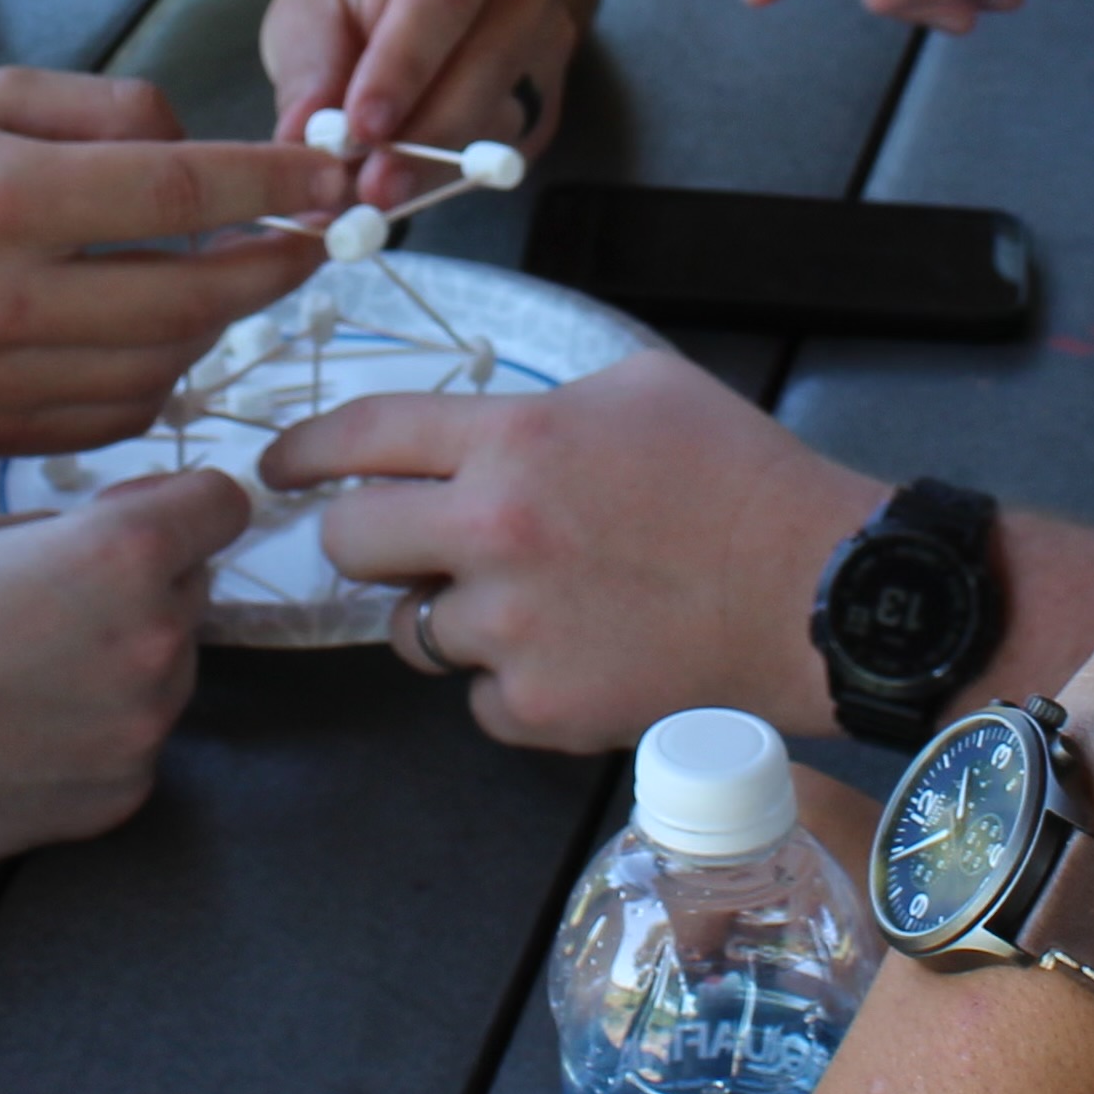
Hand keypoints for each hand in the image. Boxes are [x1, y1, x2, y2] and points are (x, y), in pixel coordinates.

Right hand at [0, 69, 337, 453]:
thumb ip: (101, 108)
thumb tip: (200, 142)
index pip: (179, 192)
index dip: (272, 186)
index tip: (328, 181)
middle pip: (190, 296)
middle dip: (272, 267)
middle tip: (309, 242)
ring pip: (163, 366)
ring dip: (216, 324)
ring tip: (227, 281)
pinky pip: (116, 416)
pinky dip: (159, 377)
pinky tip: (157, 335)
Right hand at [0, 469, 244, 874]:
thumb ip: (55, 529)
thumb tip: (100, 533)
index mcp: (118, 555)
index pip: (220, 506)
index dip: (180, 504)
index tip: (136, 515)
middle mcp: (152, 641)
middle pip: (191, 588)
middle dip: (142, 581)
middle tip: (49, 597)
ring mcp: (142, 729)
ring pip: (168, 667)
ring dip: (122, 657)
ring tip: (23, 667)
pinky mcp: (120, 794)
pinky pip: (135, 739)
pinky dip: (97, 728)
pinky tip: (20, 725)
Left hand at [259, 353, 876, 747]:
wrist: (816, 591)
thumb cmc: (740, 476)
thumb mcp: (637, 387)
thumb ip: (539, 402)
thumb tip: (476, 427)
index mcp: (512, 439)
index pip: (360, 435)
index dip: (303, 450)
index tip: (277, 467)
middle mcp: (492, 532)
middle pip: (349, 540)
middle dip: (366, 540)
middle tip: (403, 546)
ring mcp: (511, 627)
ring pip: (413, 629)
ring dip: (450, 616)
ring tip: (531, 602)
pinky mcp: (539, 705)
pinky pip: (478, 698)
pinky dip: (510, 684)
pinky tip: (572, 654)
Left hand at [261, 0, 586, 187]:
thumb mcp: (311, 8)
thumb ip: (309, 69)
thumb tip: (305, 140)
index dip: (403, 69)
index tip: (363, 127)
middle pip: (486, 62)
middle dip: (422, 135)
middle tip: (369, 187)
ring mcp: (554, 28)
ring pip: (501, 110)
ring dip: (435, 160)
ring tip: (371, 188)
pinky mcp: (555, 88)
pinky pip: (509, 143)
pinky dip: (454, 171)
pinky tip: (407, 175)